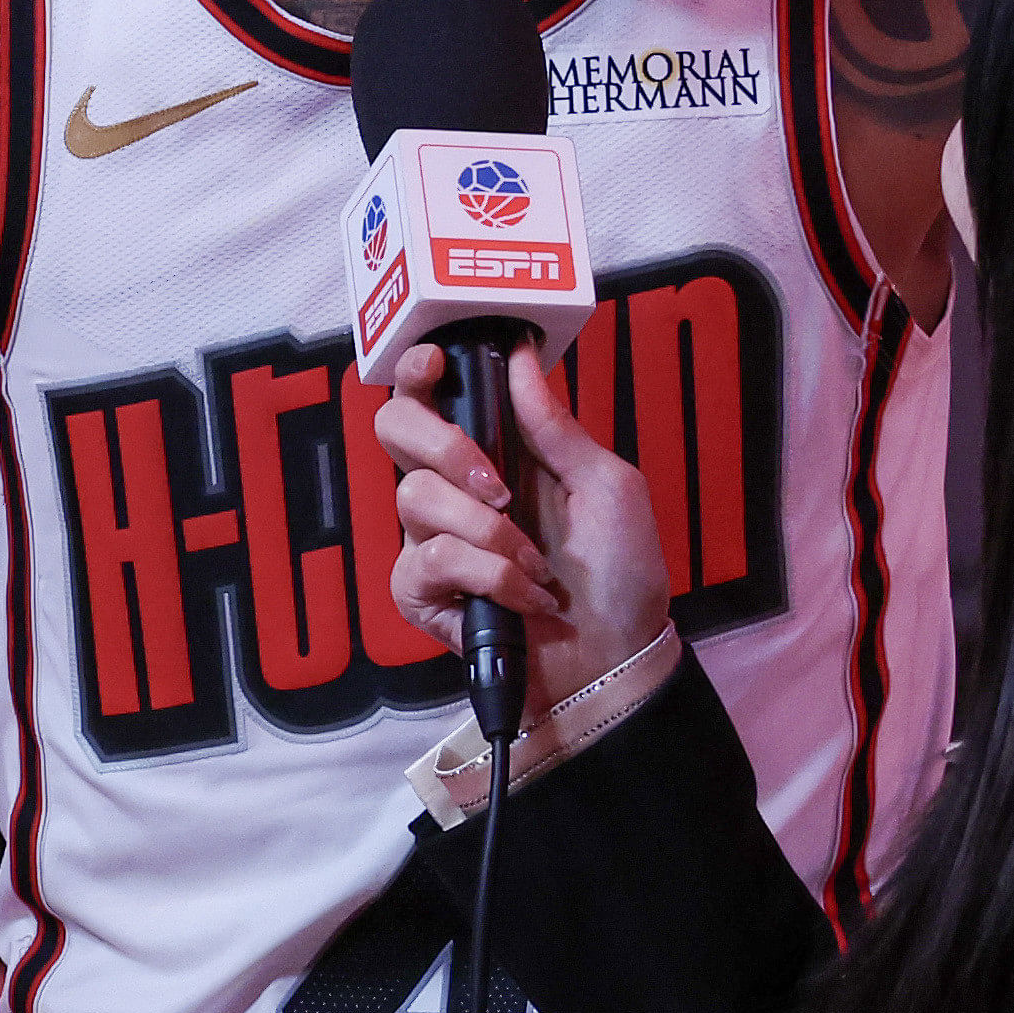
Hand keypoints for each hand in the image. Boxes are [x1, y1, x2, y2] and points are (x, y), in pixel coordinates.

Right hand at [376, 344, 671, 716]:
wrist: (617, 655)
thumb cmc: (620, 574)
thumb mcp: (608, 486)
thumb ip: (555, 425)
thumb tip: (519, 357)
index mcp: (497, 454)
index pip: (432, 396)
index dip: (418, 370)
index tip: (437, 362)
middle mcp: (456, 489)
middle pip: (394, 430)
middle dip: (442, 445)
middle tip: (496, 483)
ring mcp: (434, 540)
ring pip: (415, 497)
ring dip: (488, 531)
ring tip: (535, 563)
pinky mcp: (422, 592)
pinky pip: (430, 558)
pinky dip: (487, 575)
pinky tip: (523, 596)